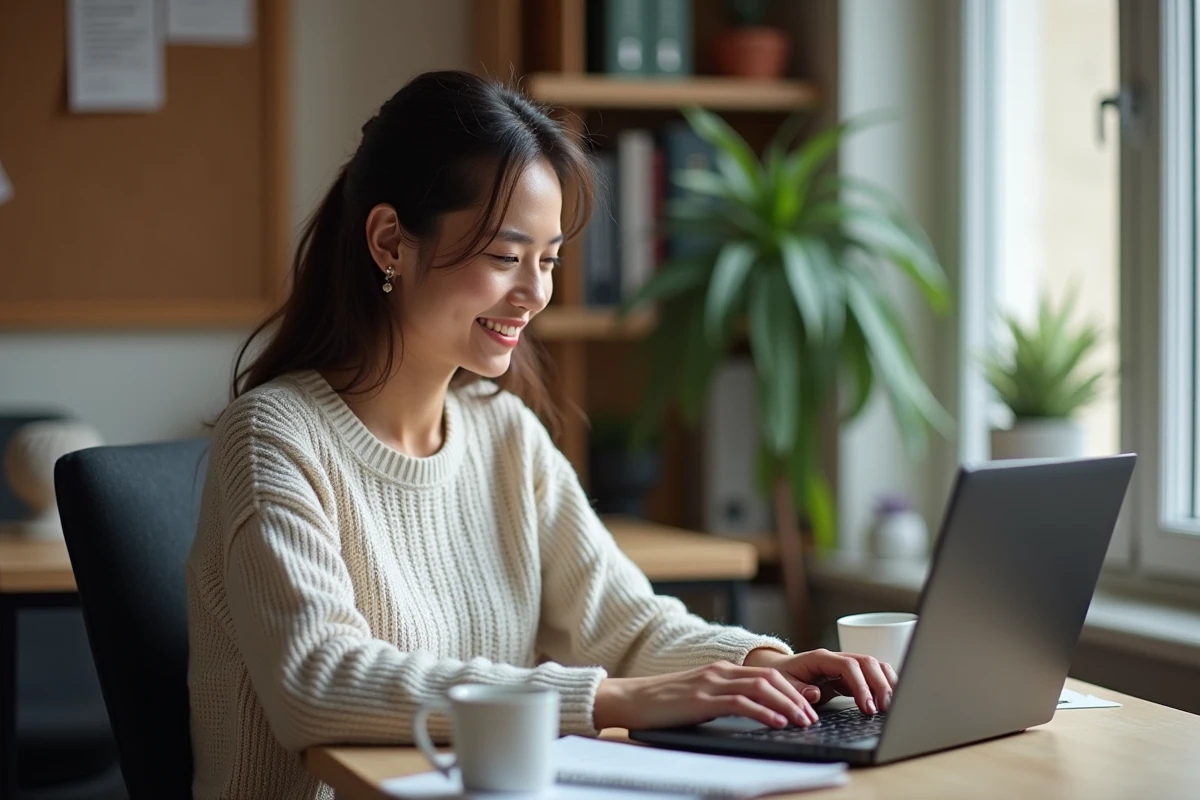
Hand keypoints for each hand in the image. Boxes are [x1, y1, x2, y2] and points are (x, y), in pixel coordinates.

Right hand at [592, 660, 820, 731]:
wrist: (630, 699)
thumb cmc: (663, 703)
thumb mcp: (700, 697)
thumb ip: (724, 699)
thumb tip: (753, 713)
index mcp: (721, 670)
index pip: (766, 674)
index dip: (791, 689)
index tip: (808, 706)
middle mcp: (719, 671)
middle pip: (770, 678)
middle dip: (795, 697)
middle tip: (812, 717)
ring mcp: (711, 683)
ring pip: (760, 687)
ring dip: (786, 705)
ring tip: (802, 722)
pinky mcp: (702, 700)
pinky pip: (740, 703)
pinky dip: (763, 712)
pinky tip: (776, 722)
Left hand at [743, 647, 898, 714]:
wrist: (778, 670)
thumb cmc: (781, 676)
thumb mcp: (783, 683)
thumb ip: (797, 689)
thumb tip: (815, 693)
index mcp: (820, 658)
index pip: (848, 666)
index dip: (861, 686)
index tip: (867, 707)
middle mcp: (836, 658)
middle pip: (867, 662)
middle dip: (879, 685)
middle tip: (884, 709)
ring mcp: (845, 666)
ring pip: (874, 666)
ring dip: (886, 683)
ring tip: (891, 706)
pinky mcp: (850, 676)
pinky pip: (872, 675)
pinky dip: (884, 684)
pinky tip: (889, 700)